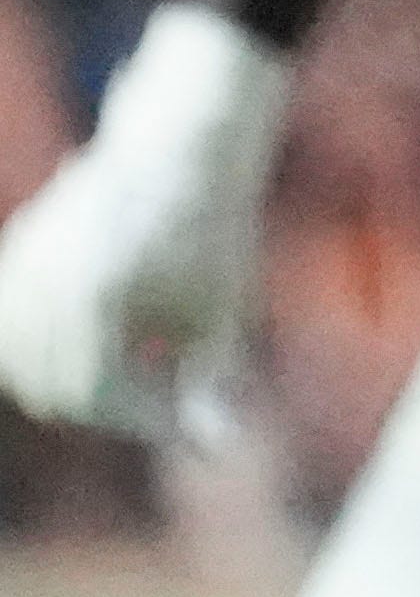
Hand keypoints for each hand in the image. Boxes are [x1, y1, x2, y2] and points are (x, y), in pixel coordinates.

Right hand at [0, 4, 288, 440]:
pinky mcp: (16, 254)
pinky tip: (101, 340)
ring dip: (74, 380)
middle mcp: (46, 281)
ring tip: (137, 365)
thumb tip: (215, 446)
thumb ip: (206, 382)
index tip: (189, 427)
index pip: (98, 394)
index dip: (145, 420)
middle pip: (55, 389)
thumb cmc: (212, 232)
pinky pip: (12, 330)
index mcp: (96, 295)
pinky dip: (44, 350)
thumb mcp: (221, 310)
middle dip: (112, 405)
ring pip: (23, 366)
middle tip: (166, 401)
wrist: (187, 151)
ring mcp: (23, 266)